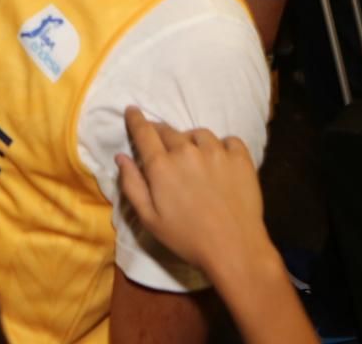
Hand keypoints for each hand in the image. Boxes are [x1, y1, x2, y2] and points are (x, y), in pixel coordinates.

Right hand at [115, 108, 269, 279]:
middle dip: (161, 134)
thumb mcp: (150, 219)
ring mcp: (216, 152)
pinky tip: (221, 161)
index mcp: (162, 166)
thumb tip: (121, 157)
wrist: (235, 249)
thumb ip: (132, 185)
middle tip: (164, 147)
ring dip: (192, 141)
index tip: (132, 111)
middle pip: (169, 131)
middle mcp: (187, 151)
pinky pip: (228, 141)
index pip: (144, 132)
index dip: (136, 119)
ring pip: (198, 134)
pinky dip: (222, 146)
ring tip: (195, 158)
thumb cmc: (187, 238)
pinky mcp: (240, 158)